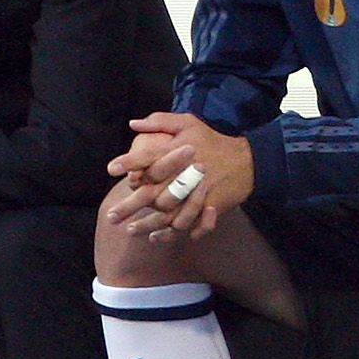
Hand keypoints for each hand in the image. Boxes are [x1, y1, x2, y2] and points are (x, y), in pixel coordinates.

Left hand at [104, 113, 251, 241]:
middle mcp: (185, 173)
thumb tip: (132, 124)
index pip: (149, 156)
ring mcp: (197, 193)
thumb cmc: (213, 140)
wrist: (248, 161)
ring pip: (167, 215)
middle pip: (152, 193)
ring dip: (147, 225)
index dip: (129, 162)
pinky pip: (186, 224)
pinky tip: (156, 237)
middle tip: (111, 216)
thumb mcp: (189, 122)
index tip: (111, 169)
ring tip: (130, 230)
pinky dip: (171, 233)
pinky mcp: (207, 208)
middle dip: (130, 206)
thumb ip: (159, 121)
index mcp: (179, 151)